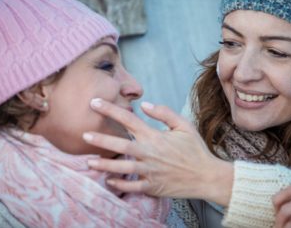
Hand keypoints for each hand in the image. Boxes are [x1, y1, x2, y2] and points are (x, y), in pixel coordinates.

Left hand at [83, 99, 233, 205]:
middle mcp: (149, 153)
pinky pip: (131, 186)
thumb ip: (164, 113)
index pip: (128, 119)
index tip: (94, 103)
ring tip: (88, 161)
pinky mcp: (152, 186)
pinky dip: (119, 184)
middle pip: (119, 143)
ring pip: (121, 167)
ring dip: (103, 164)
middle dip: (100, 138)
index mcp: (155, 136)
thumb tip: (144, 104)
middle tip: (84, 134)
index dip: (109, 109)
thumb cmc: (196, 150)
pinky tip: (108, 180)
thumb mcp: (184, 125)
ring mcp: (149, 171)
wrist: (207, 176)